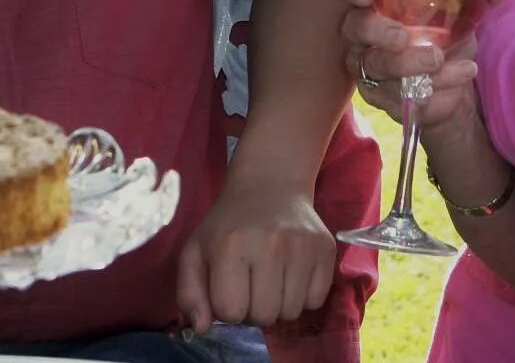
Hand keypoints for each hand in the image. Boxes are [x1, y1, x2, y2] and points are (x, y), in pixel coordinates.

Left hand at [175, 177, 334, 330]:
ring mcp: (302, 246)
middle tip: (252, 284)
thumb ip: (189, 292)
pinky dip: (303, 296)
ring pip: (292, 313)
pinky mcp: (326, 248)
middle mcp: (270, 244)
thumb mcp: (196, 251)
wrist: (269, 185)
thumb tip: (201, 329)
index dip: (227, 305)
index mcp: (230, 245)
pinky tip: (292, 274)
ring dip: (279, 305)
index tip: (229, 285)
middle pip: (264, 316)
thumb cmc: (227, 224)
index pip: (231, 311)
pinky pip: (316, 301)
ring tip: (271, 279)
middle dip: (254, 308)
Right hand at [339, 0, 514, 130]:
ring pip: (378, 66)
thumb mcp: (466, 9)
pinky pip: (400, 95)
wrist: (455, 81)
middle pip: (357, 29)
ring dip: (412, 64)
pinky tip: (460, 79)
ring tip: (446, 60)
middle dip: (378, 32)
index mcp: (379, 1)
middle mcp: (365, 33)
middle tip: (404, 37)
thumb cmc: (448, 33)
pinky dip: (433, 88)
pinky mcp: (383, 98)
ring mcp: (370, 67)